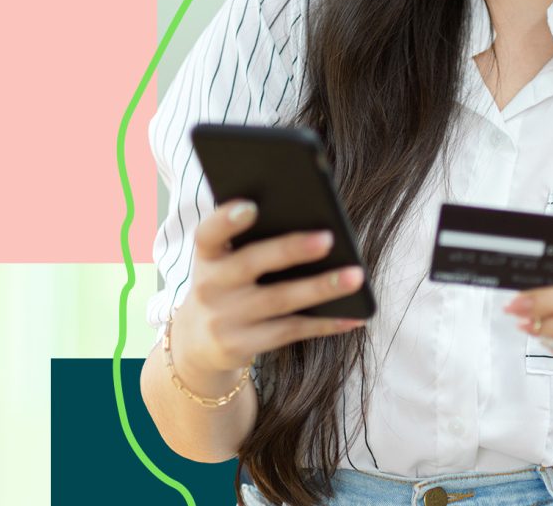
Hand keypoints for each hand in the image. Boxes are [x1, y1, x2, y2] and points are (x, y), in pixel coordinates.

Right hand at [168, 199, 367, 376]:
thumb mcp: (223, 264)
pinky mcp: (241, 346)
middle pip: (251, 264)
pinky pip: (290, 331)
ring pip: (279, 300)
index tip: (251, 206)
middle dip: (290, 250)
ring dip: (320, 288)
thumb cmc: (226, 286)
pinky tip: (353, 316)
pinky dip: (325, 323)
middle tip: (327, 238)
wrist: (197, 343)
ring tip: (355, 276)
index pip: (209, 234)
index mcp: (207, 257)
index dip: (226, 220)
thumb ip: (251, 243)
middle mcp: (210, 287)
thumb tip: (313, 225)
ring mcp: (224, 320)